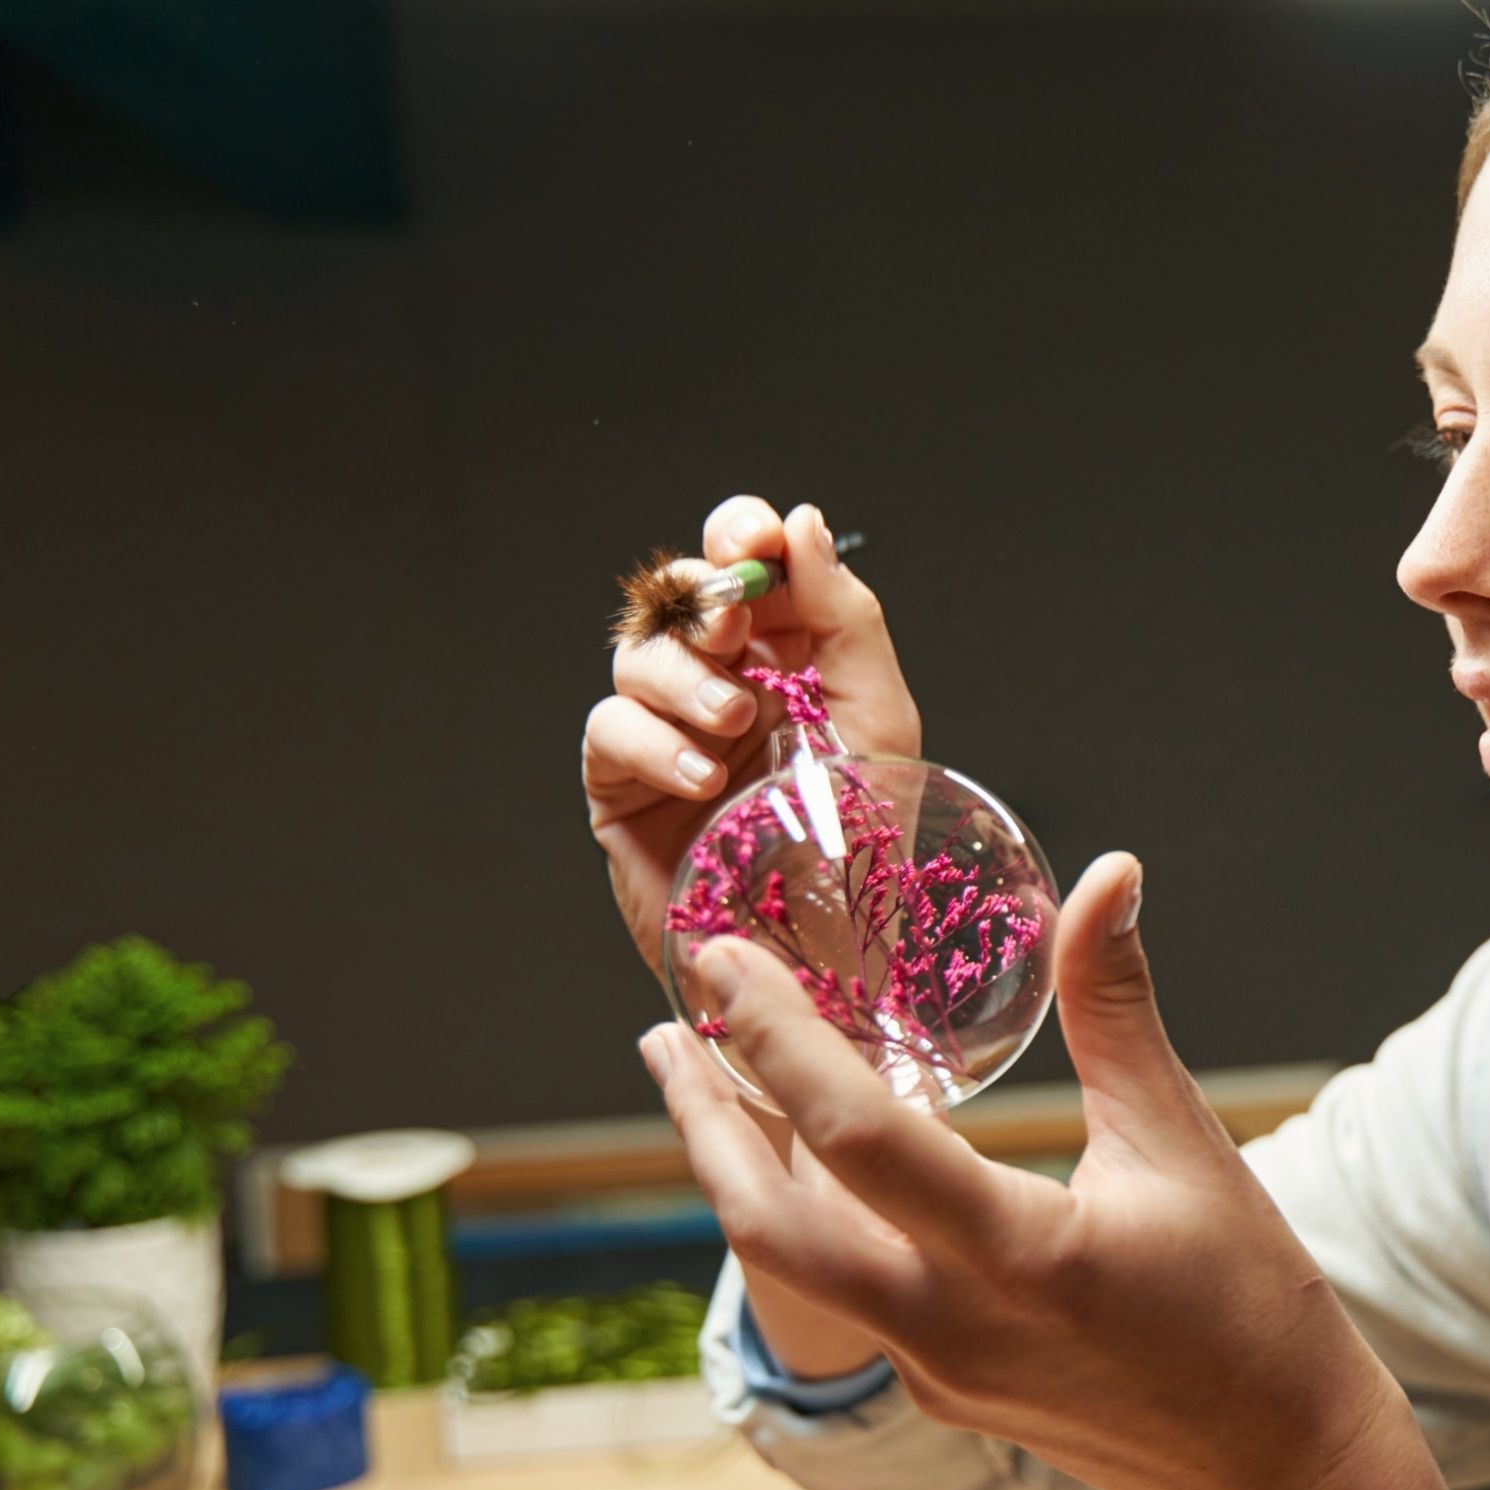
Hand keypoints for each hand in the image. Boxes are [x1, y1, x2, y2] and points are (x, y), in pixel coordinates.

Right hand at [583, 496, 920, 975]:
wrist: (824, 965)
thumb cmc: (864, 855)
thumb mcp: (881, 722)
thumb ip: (848, 618)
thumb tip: (801, 524)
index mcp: (789, 659)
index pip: (745, 564)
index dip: (739, 532)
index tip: (753, 536)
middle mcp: (725, 687)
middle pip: (678, 596)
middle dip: (702, 598)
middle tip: (735, 628)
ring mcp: (669, 736)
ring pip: (637, 655)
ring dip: (684, 679)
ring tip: (735, 728)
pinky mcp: (624, 790)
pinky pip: (609, 731)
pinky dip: (653, 743)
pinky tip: (703, 778)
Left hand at [637, 852, 1404, 1489]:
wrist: (1272, 1467)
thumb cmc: (1249, 1301)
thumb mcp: (1185, 1143)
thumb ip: (1119, 1009)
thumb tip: (1108, 875)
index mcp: (1022, 1256)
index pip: (857, 1137)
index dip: (778, 1036)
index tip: (725, 956)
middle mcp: (953, 1326)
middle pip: (767, 1226)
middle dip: (701, 1121)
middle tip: (668, 1027)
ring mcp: (935, 1369)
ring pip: (790, 1264)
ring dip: (735, 1169)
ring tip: (701, 1076)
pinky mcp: (938, 1390)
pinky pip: (843, 1290)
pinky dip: (806, 1213)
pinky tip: (807, 1154)